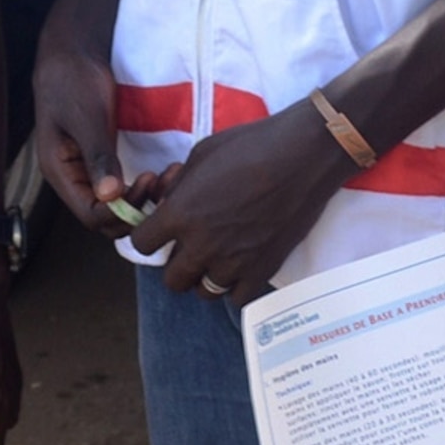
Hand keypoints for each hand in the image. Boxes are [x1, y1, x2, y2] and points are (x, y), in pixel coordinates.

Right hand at [29, 31, 161, 238]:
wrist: (73, 52)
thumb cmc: (74, 79)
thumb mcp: (86, 116)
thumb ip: (97, 156)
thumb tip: (109, 196)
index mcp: (60, 172)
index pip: (90, 215)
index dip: (121, 211)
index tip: (147, 182)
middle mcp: (73, 178)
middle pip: (104, 217)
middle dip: (136, 209)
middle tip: (165, 183)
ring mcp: (88, 171)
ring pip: (116, 205)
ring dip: (143, 201)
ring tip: (169, 178)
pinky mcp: (103, 160)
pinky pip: (122, 187)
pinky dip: (143, 188)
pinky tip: (162, 173)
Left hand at [127, 106, 351, 301]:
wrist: (302, 156)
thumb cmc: (250, 146)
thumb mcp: (200, 155)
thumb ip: (179, 187)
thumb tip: (168, 202)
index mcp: (180, 214)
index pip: (142, 244)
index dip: (149, 236)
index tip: (160, 231)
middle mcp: (202, 245)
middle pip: (172, 280)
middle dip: (176, 265)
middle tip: (190, 248)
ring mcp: (233, 262)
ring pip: (204, 292)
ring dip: (206, 277)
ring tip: (218, 258)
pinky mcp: (262, 270)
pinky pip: (237, 298)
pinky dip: (235, 285)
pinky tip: (241, 266)